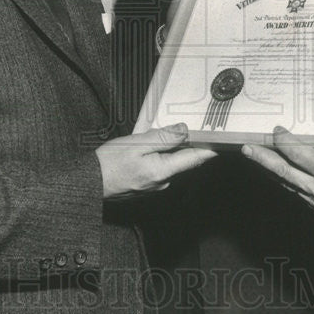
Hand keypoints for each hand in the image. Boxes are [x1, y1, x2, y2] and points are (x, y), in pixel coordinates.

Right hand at [97, 123, 215, 200]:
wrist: (89, 183)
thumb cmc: (108, 164)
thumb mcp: (137, 143)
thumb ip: (163, 137)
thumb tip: (184, 130)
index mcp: (163, 171)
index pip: (195, 158)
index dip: (211, 148)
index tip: (224, 140)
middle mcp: (163, 182)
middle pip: (184, 160)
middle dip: (186, 144)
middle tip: (188, 127)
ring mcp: (155, 186)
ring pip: (171, 164)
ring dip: (170, 150)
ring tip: (158, 136)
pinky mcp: (147, 186)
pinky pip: (160, 168)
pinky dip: (159, 157)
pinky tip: (146, 149)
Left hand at [241, 127, 313, 219]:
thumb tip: (305, 142)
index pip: (301, 156)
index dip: (285, 142)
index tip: (276, 130)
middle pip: (284, 172)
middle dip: (263, 159)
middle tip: (247, 148)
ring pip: (284, 182)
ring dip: (267, 169)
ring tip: (253, 156)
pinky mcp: (313, 208)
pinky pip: (292, 191)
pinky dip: (281, 179)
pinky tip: (272, 172)